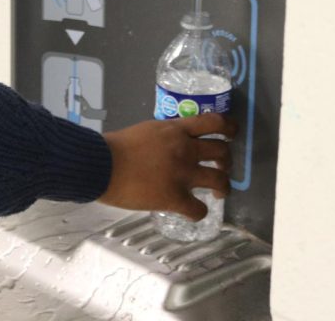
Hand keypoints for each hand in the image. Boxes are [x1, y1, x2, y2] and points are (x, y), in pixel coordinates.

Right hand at [96, 114, 236, 219]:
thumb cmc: (116, 147)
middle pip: (222, 152)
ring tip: (219, 193)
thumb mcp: (146, 130)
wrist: (101, 165)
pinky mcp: (175, 197)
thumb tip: (171, 144)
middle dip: (226, 161)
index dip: (229, 128)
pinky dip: (200, 212)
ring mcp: (183, 174)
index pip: (214, 122)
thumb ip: (165, 135)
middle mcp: (185, 149)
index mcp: (176, 130)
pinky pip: (199, 209)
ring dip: (223, 188)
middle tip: (222, 168)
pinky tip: (193, 212)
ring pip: (220, 180)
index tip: (232, 134)